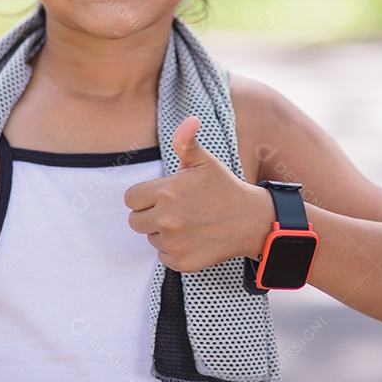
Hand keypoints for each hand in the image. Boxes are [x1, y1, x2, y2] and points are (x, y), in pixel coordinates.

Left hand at [124, 116, 272, 272]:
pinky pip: (162, 255)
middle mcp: (167, 219)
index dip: (144, 196)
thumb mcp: (205, 162)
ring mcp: (175, 242)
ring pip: (150, 238)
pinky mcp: (183, 261)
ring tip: (188, 222)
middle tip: (174, 209)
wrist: (251, 220)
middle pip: (135, 221)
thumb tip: (190, 119)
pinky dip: (174, 249)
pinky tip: (193, 238)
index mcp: (166, 192)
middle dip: (149, 214)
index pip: (130, 199)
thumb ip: (187, 142)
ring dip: (162, 232)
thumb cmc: (224, 188)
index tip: (163, 195)